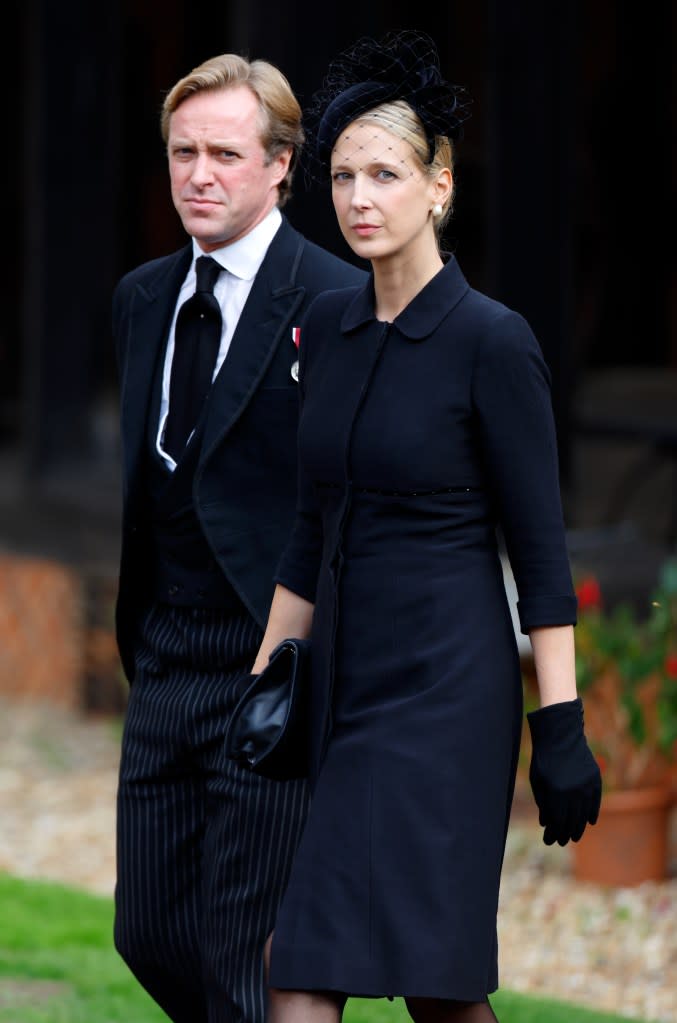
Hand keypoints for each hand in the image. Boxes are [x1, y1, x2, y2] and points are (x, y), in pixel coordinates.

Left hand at [527, 697, 601, 845]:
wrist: (560, 734)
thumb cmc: (544, 758)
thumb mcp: (538, 780)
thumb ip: (542, 803)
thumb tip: (546, 824)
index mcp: (555, 792)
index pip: (557, 821)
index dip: (553, 833)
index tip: (550, 841)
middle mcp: (573, 791)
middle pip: (571, 820)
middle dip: (565, 833)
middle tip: (562, 842)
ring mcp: (586, 785)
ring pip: (584, 814)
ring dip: (579, 827)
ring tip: (574, 836)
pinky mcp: (595, 778)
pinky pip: (596, 801)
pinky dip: (593, 812)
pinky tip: (589, 822)